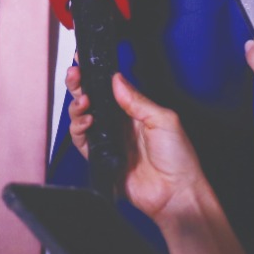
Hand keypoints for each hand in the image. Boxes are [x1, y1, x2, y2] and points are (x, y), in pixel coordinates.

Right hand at [67, 69, 209, 221]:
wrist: (175, 193)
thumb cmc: (178, 158)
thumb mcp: (163, 119)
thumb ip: (137, 100)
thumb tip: (117, 79)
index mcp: (134, 111)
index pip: (109, 88)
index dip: (96, 75)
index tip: (84, 61)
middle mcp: (118, 124)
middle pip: (91, 99)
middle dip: (79, 84)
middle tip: (75, 74)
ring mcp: (108, 140)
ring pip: (82, 117)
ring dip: (77, 105)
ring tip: (83, 100)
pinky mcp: (100, 158)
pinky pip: (81, 140)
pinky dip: (78, 128)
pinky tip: (87, 120)